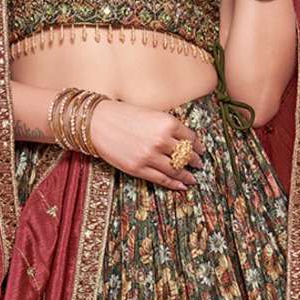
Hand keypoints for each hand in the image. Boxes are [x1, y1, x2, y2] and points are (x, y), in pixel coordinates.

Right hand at [87, 99, 204, 191]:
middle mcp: (161, 140)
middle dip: (195, 161)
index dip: (198, 146)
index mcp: (167, 122)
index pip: (190, 138)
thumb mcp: (151, 114)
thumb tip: (184, 141)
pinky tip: (182, 185)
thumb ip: (167, 127)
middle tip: (199, 165)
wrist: (97, 122)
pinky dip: (175, 184)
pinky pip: (162, 179)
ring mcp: (150, 156)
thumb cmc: (123, 115)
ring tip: (193, 178)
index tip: (201, 150)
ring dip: (187, 175)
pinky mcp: (139, 168)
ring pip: (176, 169)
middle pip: (186, 155)